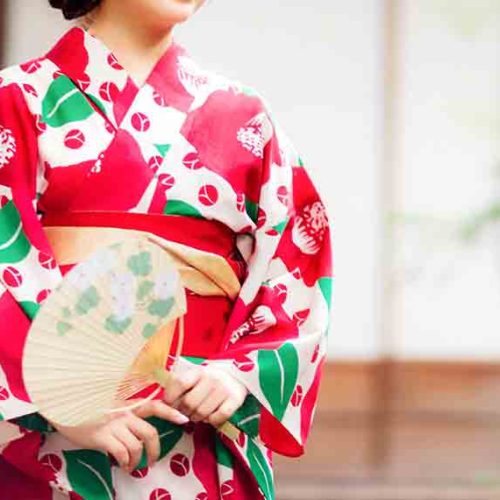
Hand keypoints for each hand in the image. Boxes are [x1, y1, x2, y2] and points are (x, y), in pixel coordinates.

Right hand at [50, 399, 188, 471]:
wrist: (65, 409)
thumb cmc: (89, 409)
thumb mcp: (111, 406)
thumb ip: (126, 413)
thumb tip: (139, 429)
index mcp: (129, 405)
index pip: (155, 406)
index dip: (171, 412)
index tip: (184, 420)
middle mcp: (124, 414)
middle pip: (150, 433)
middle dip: (155, 450)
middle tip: (153, 461)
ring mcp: (114, 425)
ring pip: (136, 446)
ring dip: (137, 461)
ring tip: (132, 467)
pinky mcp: (102, 436)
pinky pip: (121, 453)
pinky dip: (124, 462)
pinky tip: (121, 465)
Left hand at [162, 365, 248, 427]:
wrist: (236, 376)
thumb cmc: (208, 380)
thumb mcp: (195, 378)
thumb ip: (180, 387)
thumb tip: (164, 404)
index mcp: (198, 371)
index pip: (179, 383)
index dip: (170, 397)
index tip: (170, 404)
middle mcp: (211, 378)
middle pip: (189, 403)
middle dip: (185, 411)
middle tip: (187, 411)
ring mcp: (224, 389)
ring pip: (202, 413)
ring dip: (197, 418)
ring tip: (199, 413)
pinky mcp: (235, 400)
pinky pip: (217, 418)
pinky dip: (212, 421)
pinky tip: (211, 416)